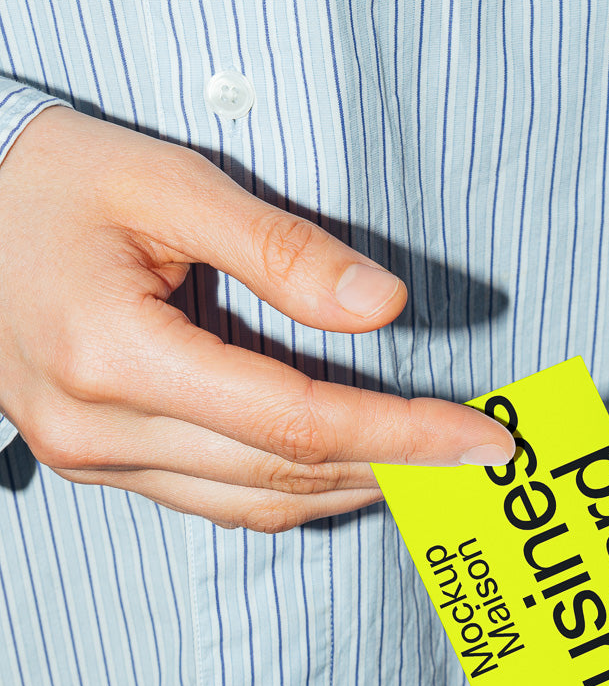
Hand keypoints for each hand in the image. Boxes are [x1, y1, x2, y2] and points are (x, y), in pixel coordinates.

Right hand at [0, 106, 513, 530]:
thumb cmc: (52, 182)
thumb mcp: (169, 183)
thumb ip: (282, 249)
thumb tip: (386, 306)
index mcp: (113, 353)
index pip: (294, 420)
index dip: (400, 434)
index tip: (479, 439)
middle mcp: (96, 427)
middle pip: (282, 472)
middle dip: (393, 467)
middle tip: (475, 459)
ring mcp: (90, 457)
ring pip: (253, 502)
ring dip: (350, 489)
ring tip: (430, 469)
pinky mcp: (95, 462)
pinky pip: (216, 499)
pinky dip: (293, 488)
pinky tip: (349, 468)